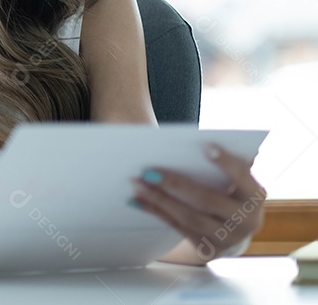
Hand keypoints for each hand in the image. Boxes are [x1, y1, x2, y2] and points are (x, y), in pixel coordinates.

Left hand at [130, 143, 266, 260]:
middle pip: (207, 200)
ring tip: (137, 184)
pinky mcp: (207, 248)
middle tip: (148, 171)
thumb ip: (226, 162)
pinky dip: (156, 212)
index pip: (242, 176)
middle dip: (176, 184)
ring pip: (189, 217)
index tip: (206, 146)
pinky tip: (137, 200)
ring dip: (159, 199)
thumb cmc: (229, 190)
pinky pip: (177, 227)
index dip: (226, 162)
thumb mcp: (236, 178)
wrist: (232, 229)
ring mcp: (227, 238)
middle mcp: (246, 221)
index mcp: (255, 196)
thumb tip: (206, 143)